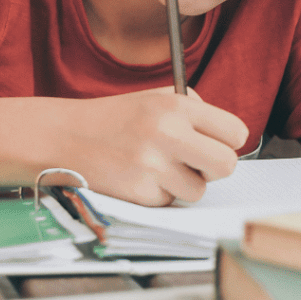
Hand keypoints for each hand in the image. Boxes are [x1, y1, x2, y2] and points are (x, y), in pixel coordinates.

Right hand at [52, 87, 248, 206]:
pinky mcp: (138, 193)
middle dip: (216, 168)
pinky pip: (169, 202)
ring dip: (184, 184)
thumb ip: (194, 110)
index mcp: (176, 105)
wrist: (65, 137)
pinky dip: (159, 194)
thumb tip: (229, 136)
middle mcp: (167, 133)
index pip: (235, 132)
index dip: (229, 141)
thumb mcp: (157, 97)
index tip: (218, 144)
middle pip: (227, 165)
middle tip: (198, 163)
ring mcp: (152, 165)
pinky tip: (139, 177)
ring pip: (198, 190)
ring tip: (160, 168)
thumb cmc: (117, 118)